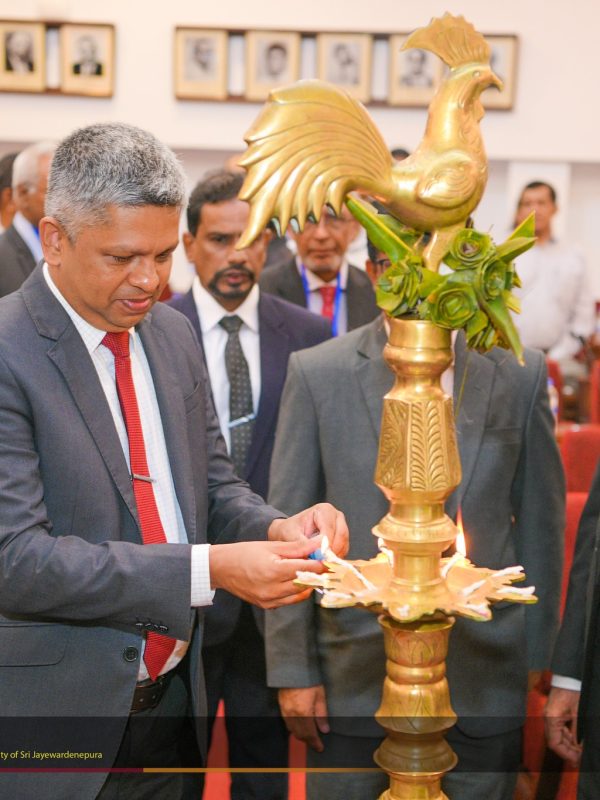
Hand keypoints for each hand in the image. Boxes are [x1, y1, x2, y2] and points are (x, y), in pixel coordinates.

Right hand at [209, 539, 324, 608]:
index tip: (329, 560)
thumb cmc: (244, 553)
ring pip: (299, 596)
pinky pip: (288, 601)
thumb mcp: (271, 546)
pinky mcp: (266, 606)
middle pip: (305, 584)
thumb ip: (296, 548)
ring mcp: (269, 600)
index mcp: (273, 570)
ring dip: (307, 585)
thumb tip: (318, 545)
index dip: (320, 565)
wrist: (221, 568)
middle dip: (316, 575)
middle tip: (323, 566)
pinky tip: (293, 581)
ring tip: (309, 572)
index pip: (305, 570)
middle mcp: (272, 589)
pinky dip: (295, 592)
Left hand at [268, 503, 348, 557]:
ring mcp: (341, 527)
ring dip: (334, 557)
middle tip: (322, 564)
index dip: (326, 544)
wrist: (290, 532)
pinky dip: (335, 559)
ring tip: (321, 565)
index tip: (320, 558)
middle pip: (341, 535)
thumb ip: (302, 543)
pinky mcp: (342, 540)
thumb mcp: (291, 535)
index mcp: (324, 510)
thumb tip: (316, 553)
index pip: (329, 528)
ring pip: (344, 545)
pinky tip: (324, 564)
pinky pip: (343, 551)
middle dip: (332, 551)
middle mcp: (336, 517)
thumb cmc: (289, 530)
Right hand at [278, 685, 328, 751]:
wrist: (293, 668)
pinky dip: (293, 727)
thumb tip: (324, 730)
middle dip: (307, 741)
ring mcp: (285, 710)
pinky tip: (298, 725)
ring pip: (292, 729)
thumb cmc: (309, 680)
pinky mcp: (281, 705)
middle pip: (299, 734)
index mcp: (304, 713)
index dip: (315, 743)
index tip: (320, 748)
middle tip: (315, 743)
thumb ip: (322, 714)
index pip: (310, 734)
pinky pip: (286, 722)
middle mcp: (293, 714)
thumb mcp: (320, 696)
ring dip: (300, 735)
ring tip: (308, 735)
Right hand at [544, 687, 582, 767]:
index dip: (565, 754)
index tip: (576, 760)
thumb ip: (576, 732)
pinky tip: (576, 742)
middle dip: (567, 751)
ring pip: (557, 737)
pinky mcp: (553, 714)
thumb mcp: (577, 714)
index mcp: (551, 719)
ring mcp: (549, 717)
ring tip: (580, 752)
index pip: (554, 743)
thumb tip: (578, 747)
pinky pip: (559, 730)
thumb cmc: (572, 693)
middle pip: (555, 741)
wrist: (567, 678)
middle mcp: (547, 719)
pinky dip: (567, 737)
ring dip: (568, 745)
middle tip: (579, 759)